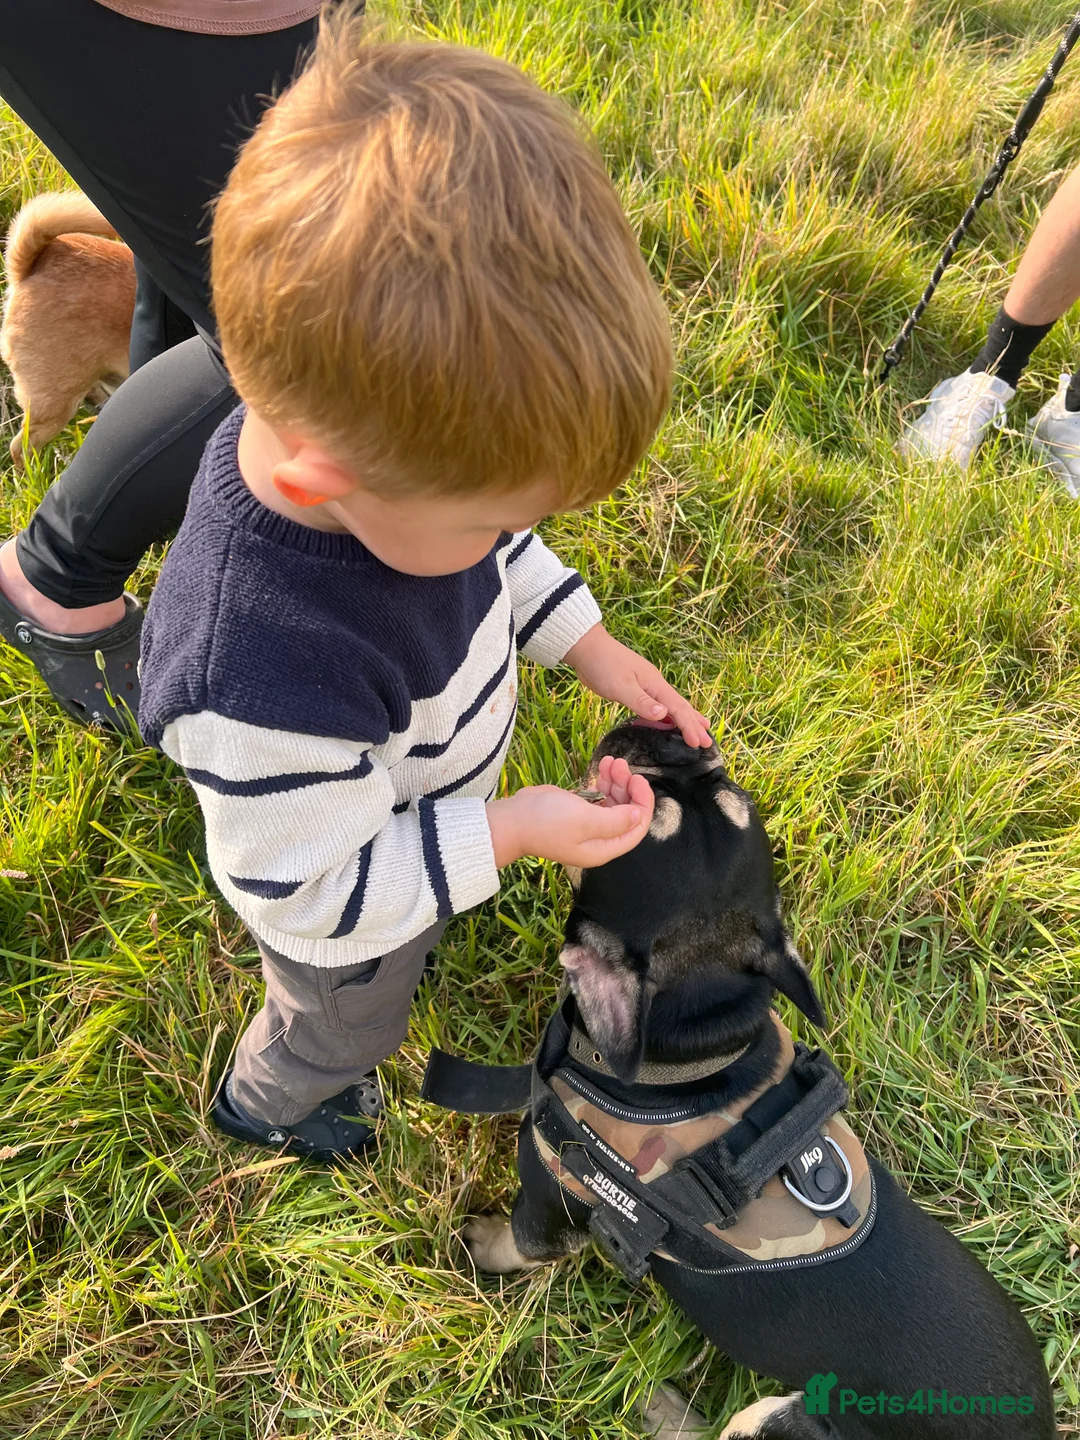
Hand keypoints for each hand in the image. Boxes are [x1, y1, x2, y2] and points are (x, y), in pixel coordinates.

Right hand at [487, 758, 654, 867]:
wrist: (512, 820)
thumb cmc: (548, 822)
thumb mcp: (586, 820)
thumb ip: (616, 820)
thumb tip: (639, 815)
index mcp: (604, 847)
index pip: (637, 828)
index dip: (643, 804)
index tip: (638, 780)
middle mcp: (598, 838)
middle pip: (626, 813)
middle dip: (628, 788)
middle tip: (620, 765)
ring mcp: (587, 825)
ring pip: (614, 802)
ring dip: (617, 781)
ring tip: (611, 761)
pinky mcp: (576, 812)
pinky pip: (598, 797)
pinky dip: (603, 782)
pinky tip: (602, 767)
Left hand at [563, 624, 711, 747]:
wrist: (586, 648)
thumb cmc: (602, 666)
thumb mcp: (621, 687)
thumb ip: (641, 702)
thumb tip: (665, 714)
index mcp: (654, 684)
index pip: (678, 709)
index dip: (689, 726)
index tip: (699, 744)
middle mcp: (655, 685)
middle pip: (680, 707)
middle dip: (694, 724)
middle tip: (707, 742)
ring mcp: (646, 686)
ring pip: (671, 706)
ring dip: (685, 719)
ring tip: (700, 729)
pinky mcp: (636, 689)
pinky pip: (658, 706)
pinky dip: (669, 715)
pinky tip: (669, 721)